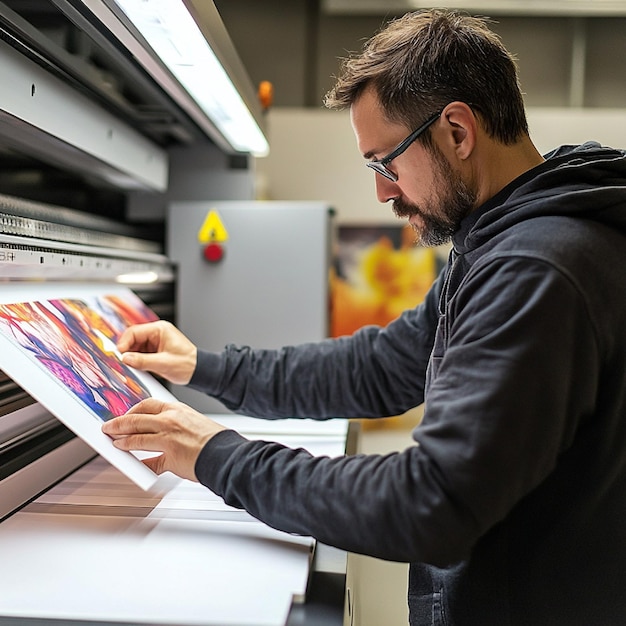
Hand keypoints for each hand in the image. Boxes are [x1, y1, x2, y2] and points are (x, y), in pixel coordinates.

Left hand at [101, 398, 225, 480]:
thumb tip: (160, 434)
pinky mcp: (169, 455)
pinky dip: (139, 465)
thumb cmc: (214, 440)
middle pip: (135, 418)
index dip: (132, 410)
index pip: (147, 404)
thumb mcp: (193, 423)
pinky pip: (148, 462)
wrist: (226, 453)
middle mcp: (170, 420)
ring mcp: (168, 437)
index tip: (126, 415)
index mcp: (177, 409)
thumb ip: (174, 426)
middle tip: (109, 428)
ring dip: (121, 441)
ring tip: (114, 443)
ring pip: (136, 437)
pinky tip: (133, 466)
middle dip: (118, 424)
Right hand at [117, 320, 196, 384]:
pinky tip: (136, 367)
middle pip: (133, 339)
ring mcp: (156, 341)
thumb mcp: (163, 364)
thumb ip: (142, 361)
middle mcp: (157, 333)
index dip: (124, 343)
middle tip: (121, 362)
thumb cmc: (187, 364)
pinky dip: (136, 360)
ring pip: (135, 347)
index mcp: (160, 329)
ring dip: (131, 356)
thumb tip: (125, 359)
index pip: (134, 332)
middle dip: (126, 350)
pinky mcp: (155, 350)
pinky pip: (140, 353)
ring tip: (129, 367)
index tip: (118, 355)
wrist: (198, 371)